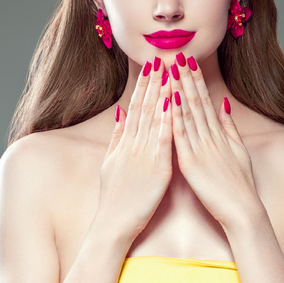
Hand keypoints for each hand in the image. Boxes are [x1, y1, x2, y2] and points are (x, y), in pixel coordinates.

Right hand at [95, 57, 172, 241]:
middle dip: (154, 82)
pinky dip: (168, 120)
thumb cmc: (113, 196)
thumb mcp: (110, 162)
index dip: (144, 86)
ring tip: (170, 72)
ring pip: (155, 118)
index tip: (151, 66)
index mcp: (125, 142)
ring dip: (163, 93)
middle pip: (145, 107)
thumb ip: (116, 137)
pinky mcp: (157, 168)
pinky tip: (173, 104)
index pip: (136, 107)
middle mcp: (134, 143)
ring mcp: (144, 154)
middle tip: (162, 59)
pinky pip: (164, 140)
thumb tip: (120, 114)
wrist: (112, 223)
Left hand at [169, 52, 259, 227]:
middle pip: (196, 100)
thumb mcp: (238, 151)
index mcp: (218, 133)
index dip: (195, 79)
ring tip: (170, 69)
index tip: (188, 61)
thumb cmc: (240, 185)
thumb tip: (224, 104)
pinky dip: (174, 117)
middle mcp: (210, 136)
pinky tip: (168, 100)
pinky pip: (180, 135)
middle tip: (177, 55)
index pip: (205, 100)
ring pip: (187, 113)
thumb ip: (229, 127)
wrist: (243, 211)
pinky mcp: (191, 163)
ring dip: (178, 89)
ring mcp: (201, 148)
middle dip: (185, 77)